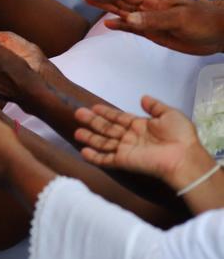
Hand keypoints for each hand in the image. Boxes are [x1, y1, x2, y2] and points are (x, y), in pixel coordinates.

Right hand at [75, 95, 209, 189]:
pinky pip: (106, 159)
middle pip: (107, 128)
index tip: (93, 106)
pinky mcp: (123, 161)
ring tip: (76, 132)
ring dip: (90, 137)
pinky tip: (83, 152)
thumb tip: (143, 97)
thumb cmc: (178, 135)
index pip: (118, 117)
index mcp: (140, 126)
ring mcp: (126, 150)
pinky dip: (94, 157)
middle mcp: (130, 137)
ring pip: (103, 143)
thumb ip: (155, 106)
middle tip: (78, 113)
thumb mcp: (170, 114)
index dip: (106, 112)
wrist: (183, 157)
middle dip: (93, 121)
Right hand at [77, 0, 223, 54]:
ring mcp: (148, 19)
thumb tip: (126, 20)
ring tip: (87, 0)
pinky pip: (131, 28)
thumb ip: (152, 20)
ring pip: (121, 11)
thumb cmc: (202, 20)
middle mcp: (146, 7)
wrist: (219, 32)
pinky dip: (119, 26)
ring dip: (104, 6)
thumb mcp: (178, 18)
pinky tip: (108, 24)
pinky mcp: (153, 32)